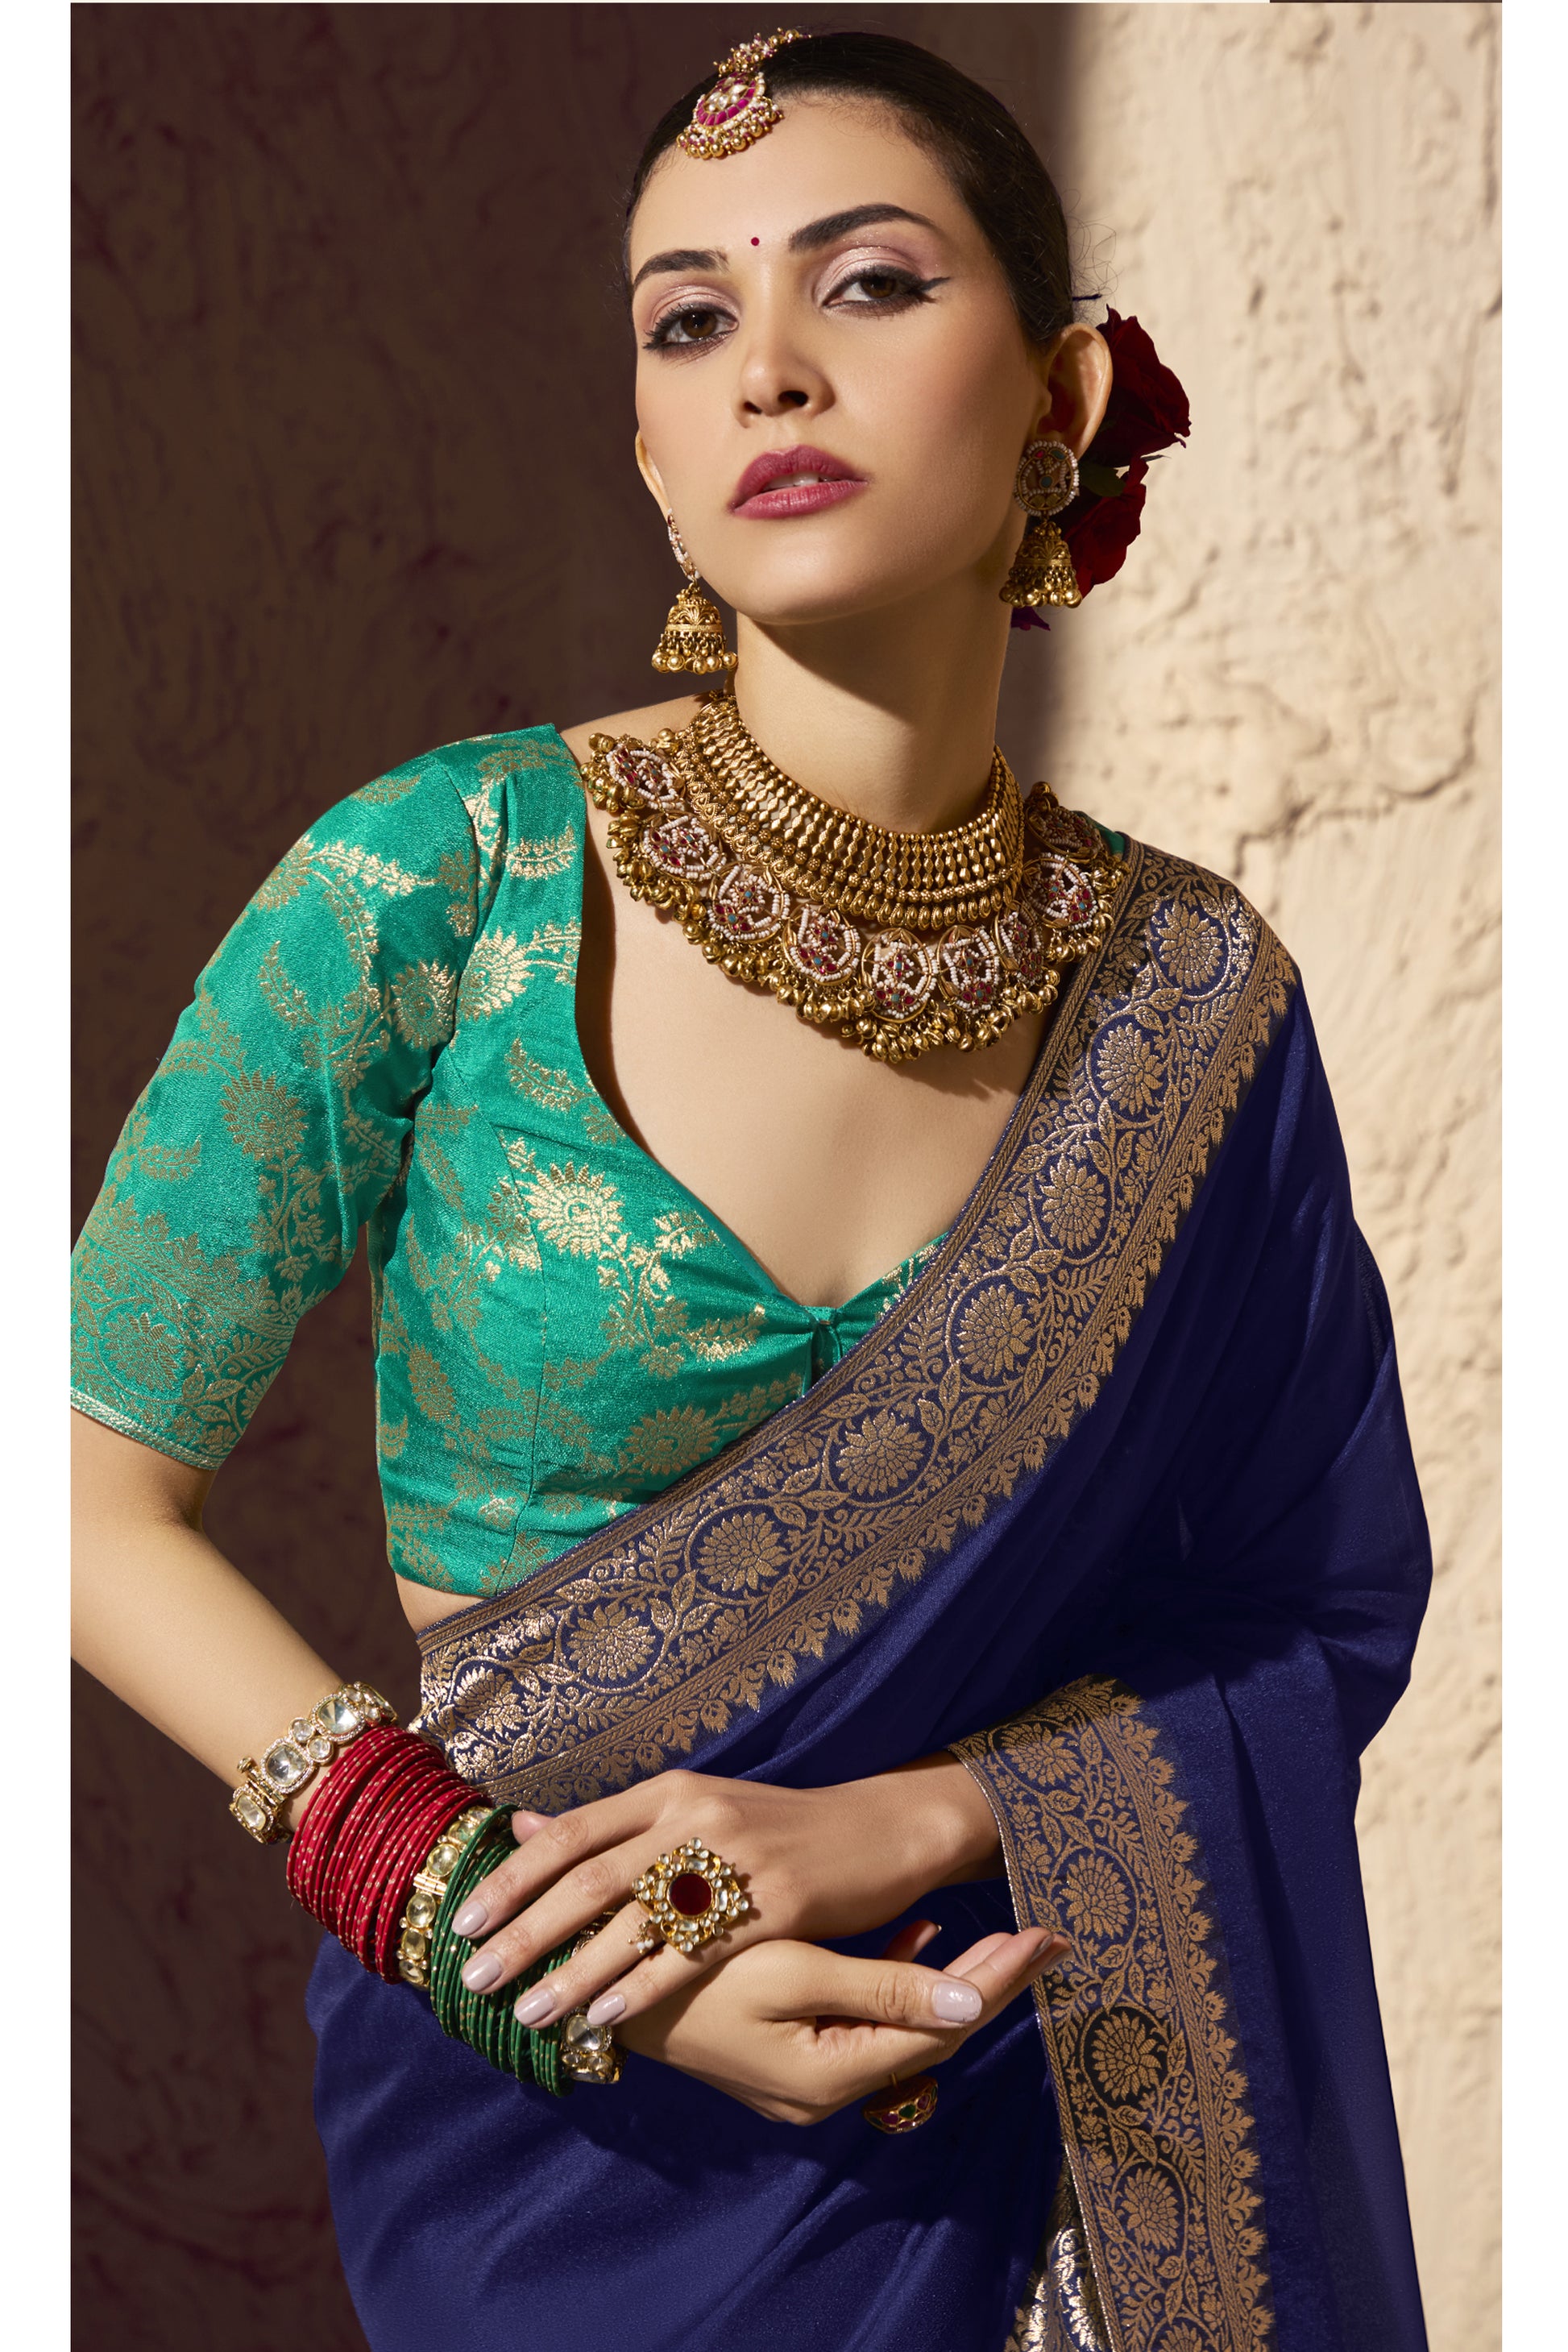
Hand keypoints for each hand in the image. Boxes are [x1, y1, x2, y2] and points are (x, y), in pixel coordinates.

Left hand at [449, 1758, 1002, 2035]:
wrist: (882, 1828)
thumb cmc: (782, 1832)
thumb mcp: (697, 1810)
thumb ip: (617, 1826)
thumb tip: (527, 1828)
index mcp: (668, 1790)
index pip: (571, 1834)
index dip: (512, 1878)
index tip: (463, 1921)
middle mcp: (691, 1814)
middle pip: (587, 1877)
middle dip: (523, 1931)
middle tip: (472, 1977)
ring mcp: (734, 1856)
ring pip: (633, 1920)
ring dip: (573, 1972)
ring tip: (528, 2013)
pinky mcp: (775, 1900)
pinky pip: (695, 1951)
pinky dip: (644, 1986)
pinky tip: (608, 2017)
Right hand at [616, 1920, 1070, 2124]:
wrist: (605, 1995)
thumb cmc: (697, 1977)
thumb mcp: (793, 1973)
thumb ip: (882, 1984)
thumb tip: (970, 1997)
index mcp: (835, 2074)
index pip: (943, 2024)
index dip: (999, 1978)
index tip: (1045, 1935)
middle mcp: (828, 2090)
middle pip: (931, 2029)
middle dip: (990, 1978)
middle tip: (1044, 1933)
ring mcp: (808, 2078)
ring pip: (902, 2024)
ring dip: (947, 1979)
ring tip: (1002, 1934)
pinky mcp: (791, 2055)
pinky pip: (865, 2019)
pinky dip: (893, 1978)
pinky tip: (917, 1937)